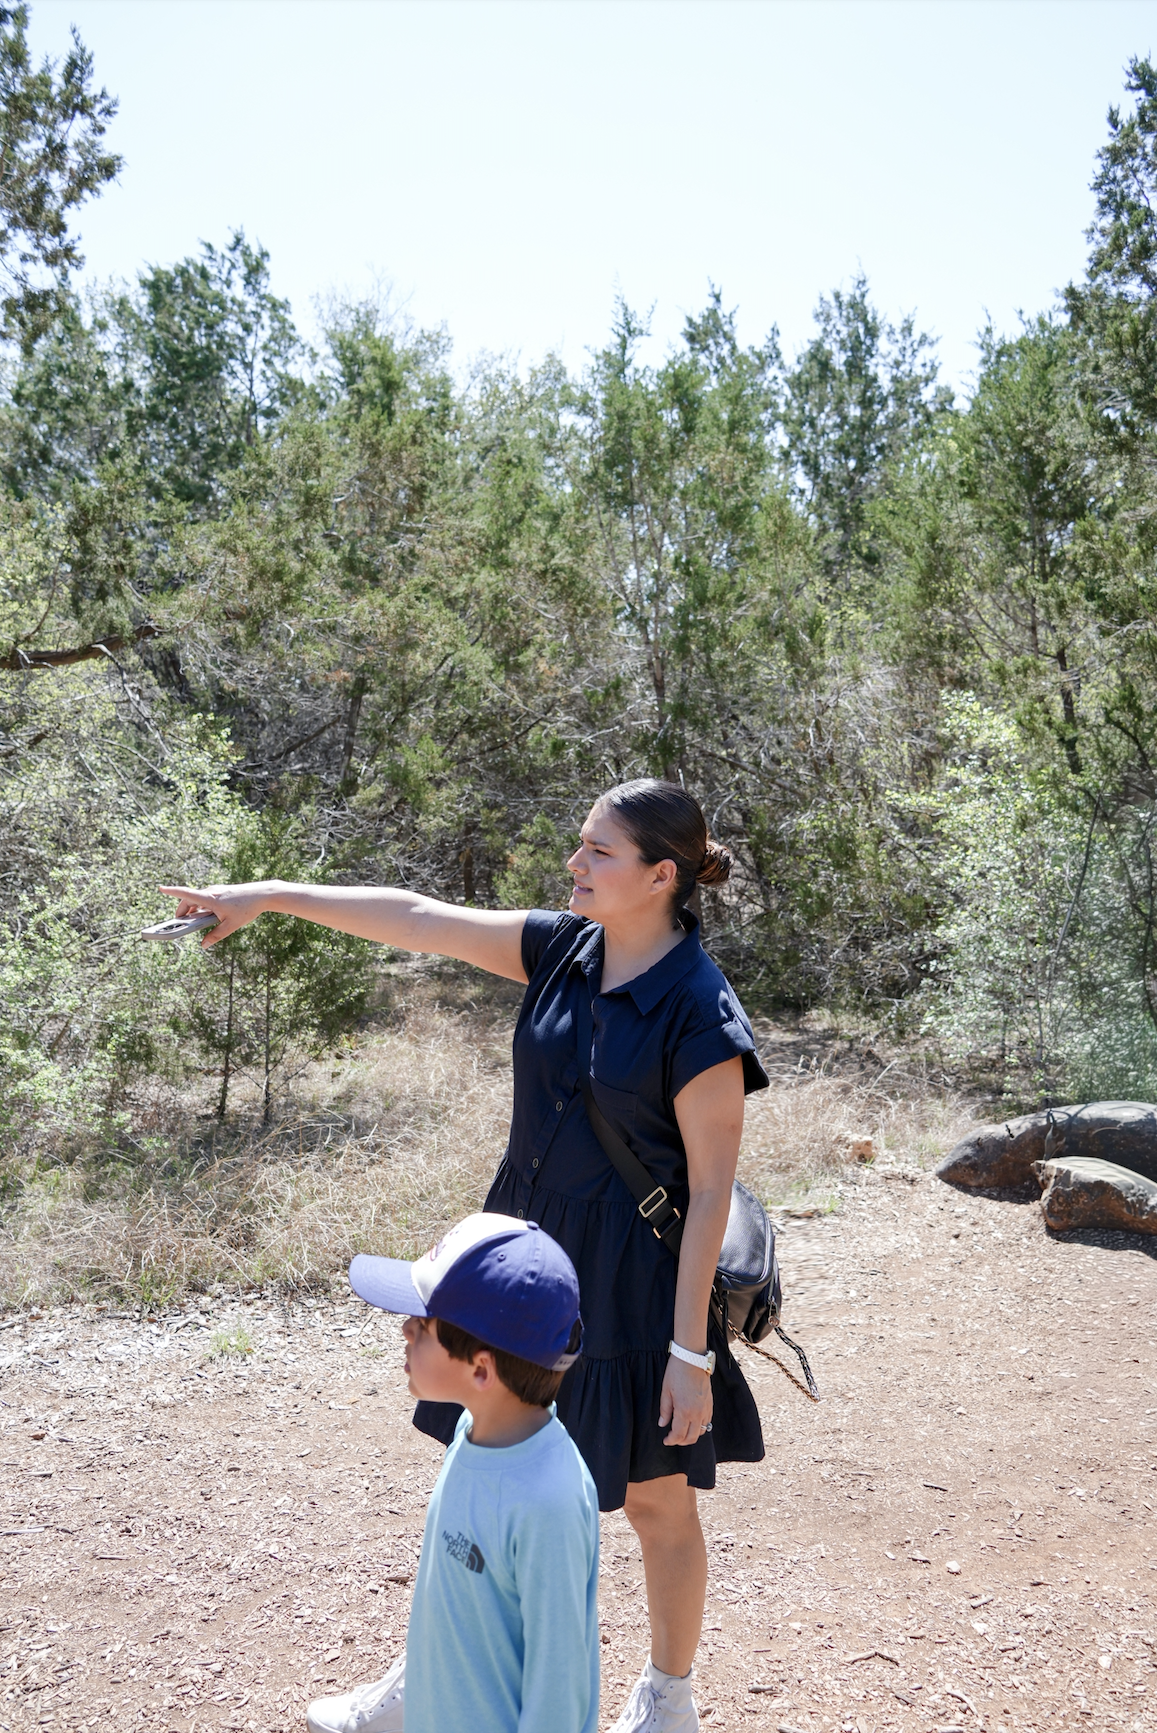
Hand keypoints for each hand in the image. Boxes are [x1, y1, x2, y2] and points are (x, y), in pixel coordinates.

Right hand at [157, 881, 280, 947]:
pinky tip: (206, 915)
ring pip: (198, 899)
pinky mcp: (222, 891)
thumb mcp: (231, 925)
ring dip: (192, 909)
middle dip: (182, 910)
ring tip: (192, 921)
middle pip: (189, 899)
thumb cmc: (247, 908)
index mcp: (210, 899)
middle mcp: (211, 892)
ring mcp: (216, 890)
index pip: (186, 894)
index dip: (172, 891)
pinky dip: (201, 906)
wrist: (263, 894)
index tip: (160, 888)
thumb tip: (203, 945)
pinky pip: (206, 898)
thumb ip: (215, 936)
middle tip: (179, 922)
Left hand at [659, 1352, 712, 1446]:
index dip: (671, 1441)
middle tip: (673, 1439)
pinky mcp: (710, 1403)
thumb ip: (665, 1411)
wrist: (692, 1358)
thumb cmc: (676, 1373)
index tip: (666, 1440)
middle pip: (692, 1438)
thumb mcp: (666, 1392)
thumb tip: (662, 1424)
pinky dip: (700, 1427)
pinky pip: (707, 1421)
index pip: (679, 1435)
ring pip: (701, 1432)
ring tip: (682, 1432)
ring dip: (691, 1435)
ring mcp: (705, 1409)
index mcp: (684, 1411)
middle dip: (681, 1442)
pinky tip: (692, 1423)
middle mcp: (697, 1413)